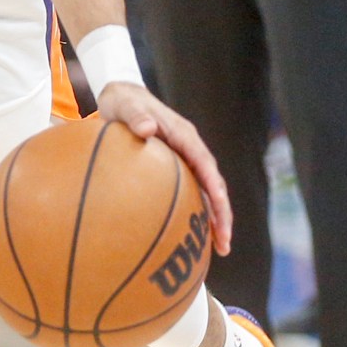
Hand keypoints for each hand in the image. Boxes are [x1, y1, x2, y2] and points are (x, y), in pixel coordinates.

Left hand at [94, 81, 234, 255]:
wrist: (122, 97)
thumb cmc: (123, 102)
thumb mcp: (125, 106)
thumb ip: (136, 116)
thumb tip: (148, 128)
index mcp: (185, 136)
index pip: (206, 164)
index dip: (215, 187)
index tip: (220, 208)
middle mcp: (191, 150)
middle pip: (214, 185)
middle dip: (222, 214)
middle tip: (224, 243)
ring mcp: (186, 160)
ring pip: (207, 193)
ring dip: (214, 219)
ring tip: (219, 249)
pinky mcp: (177, 169)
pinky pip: (191, 194)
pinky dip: (196, 214)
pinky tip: (192, 237)